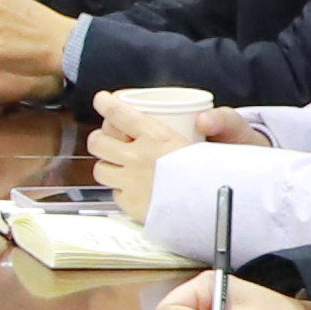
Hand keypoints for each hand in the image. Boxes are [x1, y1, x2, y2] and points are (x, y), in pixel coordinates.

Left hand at [87, 103, 231, 207]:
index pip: (119, 113)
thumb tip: (199, 122)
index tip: (102, 100)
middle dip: (99, 138)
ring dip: (107, 165)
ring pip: (100, 169)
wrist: (211, 209)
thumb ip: (194, 132)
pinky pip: (114, 193)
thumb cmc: (210, 178)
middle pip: (98, 141)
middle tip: (106, 139)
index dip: (106, 104)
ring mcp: (130, 181)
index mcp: (156, 137)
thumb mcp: (203, 145)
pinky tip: (132, 188)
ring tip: (117, 166)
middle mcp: (138, 157)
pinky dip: (121, 190)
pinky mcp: (129, 203)